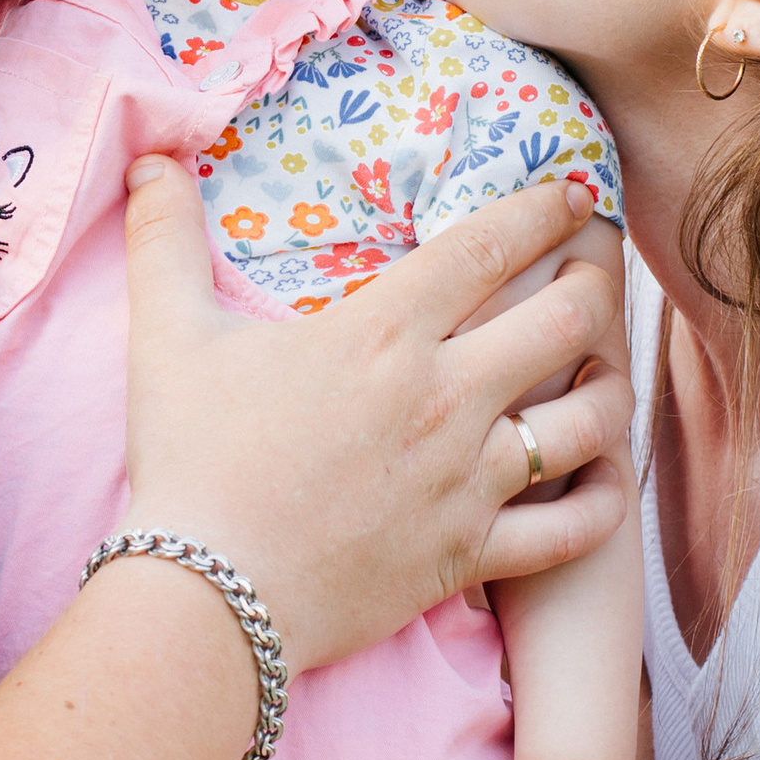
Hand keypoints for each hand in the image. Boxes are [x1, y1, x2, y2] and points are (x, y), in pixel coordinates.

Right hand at [120, 158, 630, 673]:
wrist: (205, 595)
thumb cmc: (190, 459)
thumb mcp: (168, 337)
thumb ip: (165, 241)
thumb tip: (148, 163)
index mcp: (383, 332)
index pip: (489, 245)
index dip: (543, 208)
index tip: (574, 192)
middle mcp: (444, 396)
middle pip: (565, 319)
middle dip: (596, 282)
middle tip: (597, 272)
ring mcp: (467, 480)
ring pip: (589, 419)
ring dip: (611, 382)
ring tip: (607, 366)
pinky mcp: (472, 553)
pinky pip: (575, 527)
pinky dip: (605, 499)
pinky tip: (607, 477)